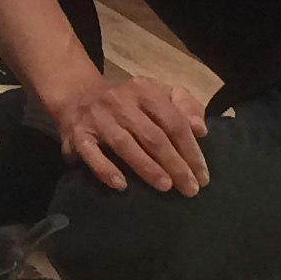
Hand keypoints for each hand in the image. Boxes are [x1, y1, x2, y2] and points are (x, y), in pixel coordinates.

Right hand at [46, 72, 208, 194]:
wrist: (77, 97)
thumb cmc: (128, 103)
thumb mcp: (157, 94)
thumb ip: (184, 107)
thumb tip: (201, 129)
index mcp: (144, 90)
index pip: (173, 121)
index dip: (190, 149)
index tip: (202, 175)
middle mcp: (120, 102)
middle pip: (153, 135)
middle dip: (175, 164)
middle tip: (190, 189)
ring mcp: (98, 119)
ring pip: (125, 144)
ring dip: (147, 167)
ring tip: (166, 187)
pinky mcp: (78, 136)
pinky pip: (92, 154)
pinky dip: (106, 169)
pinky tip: (121, 185)